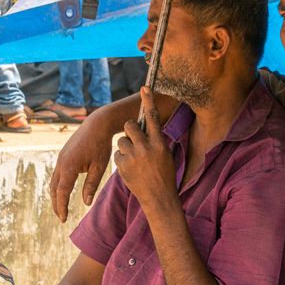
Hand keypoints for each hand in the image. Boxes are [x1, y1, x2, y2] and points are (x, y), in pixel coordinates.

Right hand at [50, 109, 115, 222]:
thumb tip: (86, 203)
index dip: (62, 207)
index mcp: (69, 167)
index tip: (64, 219)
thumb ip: (91, 185)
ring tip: (60, 207)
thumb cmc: (101, 146)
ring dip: (56, 195)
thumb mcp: (100, 166)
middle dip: (57, 204)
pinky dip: (58, 186)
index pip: (62, 192)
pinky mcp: (63, 156)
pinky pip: (57, 174)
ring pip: (54, 182)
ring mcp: (60, 159)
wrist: (96, 125)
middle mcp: (61, 163)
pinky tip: (63, 192)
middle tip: (61, 217)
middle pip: (55, 189)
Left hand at [114, 88, 176, 210]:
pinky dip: (122, 161)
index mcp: (160, 143)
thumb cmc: (164, 175)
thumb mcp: (166, 155)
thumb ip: (156, 141)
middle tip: (134, 140)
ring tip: (135, 160)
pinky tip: (131, 170)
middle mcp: (146, 147)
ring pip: (121, 141)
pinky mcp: (122, 166)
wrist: (159, 197)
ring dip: (126, 148)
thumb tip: (146, 130)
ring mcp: (134, 156)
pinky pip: (117, 155)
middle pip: (129, 126)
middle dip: (129, 131)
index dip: (148, 101)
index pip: (152, 118)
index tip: (144, 87)